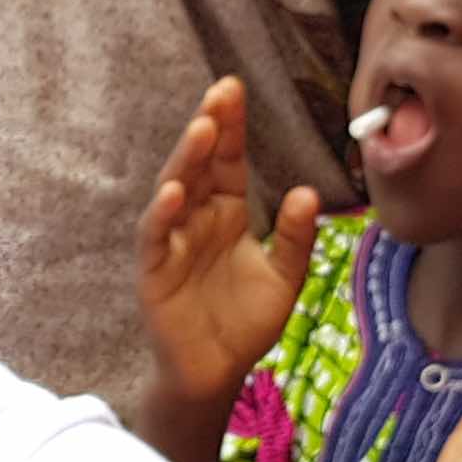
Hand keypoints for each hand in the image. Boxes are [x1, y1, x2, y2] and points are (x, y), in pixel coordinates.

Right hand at [136, 77, 323, 417]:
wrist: (216, 372)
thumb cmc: (245, 322)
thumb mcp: (284, 277)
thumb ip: (295, 237)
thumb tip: (307, 192)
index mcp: (228, 212)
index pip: (228, 160)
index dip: (231, 127)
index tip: (235, 88)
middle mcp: (197, 218)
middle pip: (201, 165)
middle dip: (209, 128)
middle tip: (221, 93)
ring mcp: (173, 241)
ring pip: (175, 190)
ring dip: (186, 160)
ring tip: (202, 129)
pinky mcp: (154, 270)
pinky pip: (156, 236)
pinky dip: (163, 214)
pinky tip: (175, 193)